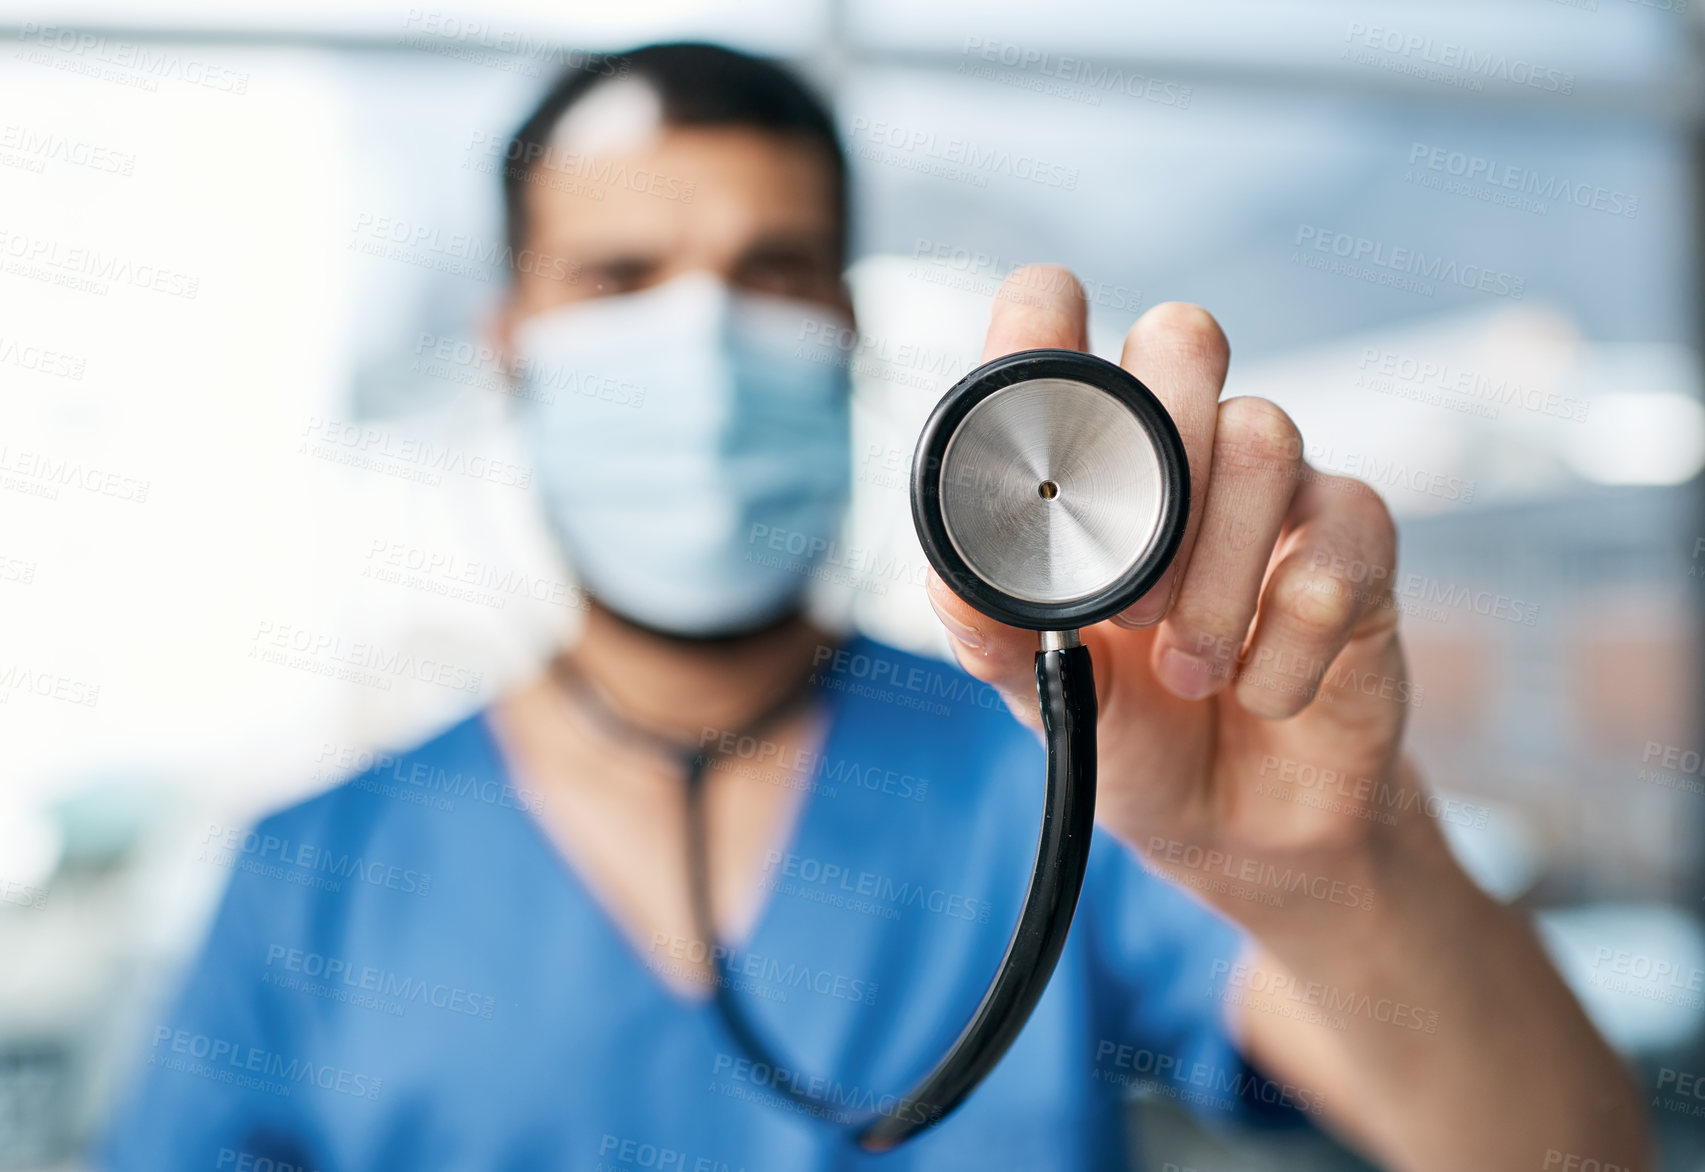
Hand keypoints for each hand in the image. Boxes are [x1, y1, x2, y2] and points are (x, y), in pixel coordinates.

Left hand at [927, 266, 1409, 928]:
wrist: (1240, 830)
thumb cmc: (1131, 734)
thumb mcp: (1038, 691)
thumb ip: (991, 629)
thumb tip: (955, 574)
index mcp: (1089, 463)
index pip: (1058, 322)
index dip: (1038, 321)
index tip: (1028, 381)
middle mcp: (1187, 451)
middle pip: (1183, 334)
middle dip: (1152, 460)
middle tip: (1126, 601)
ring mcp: (1282, 490)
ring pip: (1266, 434)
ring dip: (1212, 580)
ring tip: (1187, 673)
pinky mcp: (1360, 548)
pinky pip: (1333, 554)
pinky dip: (1282, 650)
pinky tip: (1261, 696)